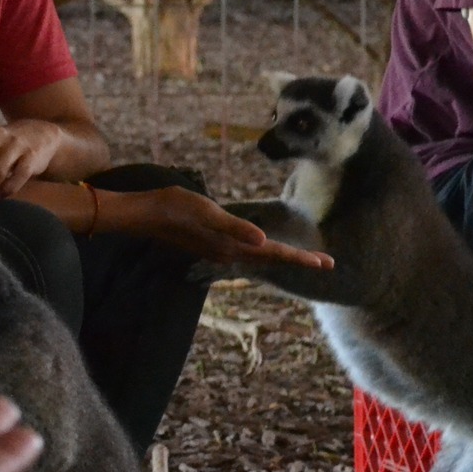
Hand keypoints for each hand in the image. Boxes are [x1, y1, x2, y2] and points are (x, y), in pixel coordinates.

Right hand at [106, 185, 332, 270]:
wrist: (145, 214)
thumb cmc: (175, 207)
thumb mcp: (207, 212)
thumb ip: (236, 227)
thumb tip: (264, 241)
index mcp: (232, 246)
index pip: (274, 254)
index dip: (301, 258)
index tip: (326, 263)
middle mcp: (229, 252)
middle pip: (271, 259)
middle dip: (299, 260)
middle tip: (327, 263)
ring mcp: (220, 250)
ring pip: (260, 257)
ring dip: (283, 258)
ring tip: (304, 258)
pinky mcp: (212, 244)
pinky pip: (247, 253)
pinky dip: (264, 253)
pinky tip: (266, 249)